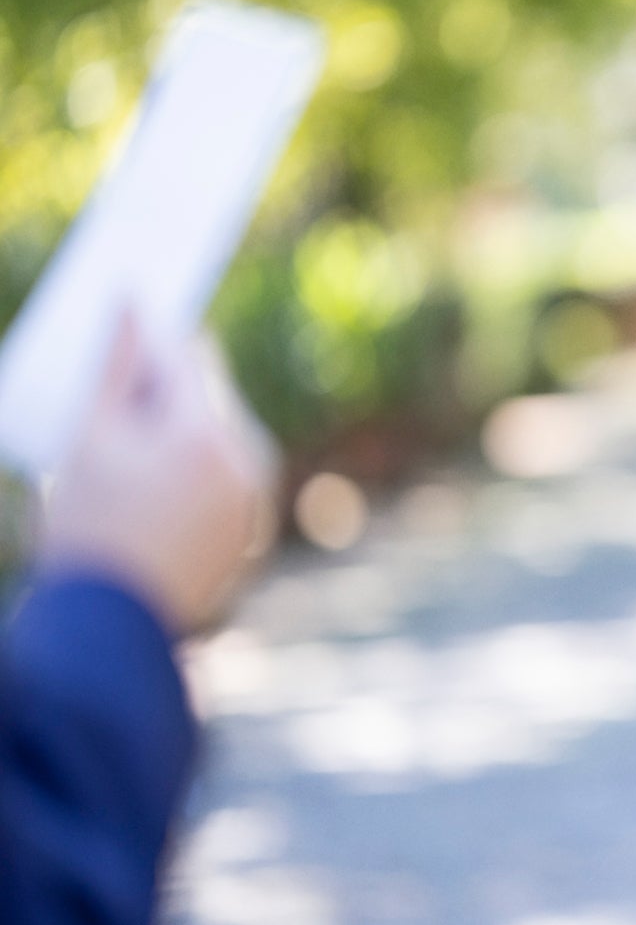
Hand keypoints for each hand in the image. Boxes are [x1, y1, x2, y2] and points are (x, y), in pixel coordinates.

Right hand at [38, 312, 277, 636]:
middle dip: (166, 379)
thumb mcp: (88, 439)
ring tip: (128, 426)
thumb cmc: (88, 530)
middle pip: (207, 393)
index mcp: (206, 433)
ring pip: (219, 431)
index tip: (139, 297)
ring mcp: (257, 493)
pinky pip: (227, 471)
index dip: (156, 330)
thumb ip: (114, 365)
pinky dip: (194, 460)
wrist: (111, 627)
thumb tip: (130, 300)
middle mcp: (247, 458)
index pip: (186, 356)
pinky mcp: (254, 523)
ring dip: (179, 420)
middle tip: (124, 360)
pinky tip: (152, 466)